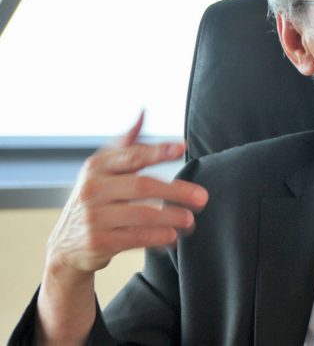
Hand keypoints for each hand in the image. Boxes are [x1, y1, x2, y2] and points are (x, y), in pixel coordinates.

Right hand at [46, 112, 208, 276]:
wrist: (67, 245)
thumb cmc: (95, 199)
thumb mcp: (103, 169)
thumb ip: (126, 144)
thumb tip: (142, 112)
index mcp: (96, 166)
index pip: (132, 155)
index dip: (158, 151)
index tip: (182, 147)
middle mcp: (92, 189)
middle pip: (143, 186)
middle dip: (177, 191)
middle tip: (202, 197)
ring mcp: (94, 217)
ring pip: (143, 214)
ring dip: (173, 217)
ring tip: (190, 219)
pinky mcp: (98, 242)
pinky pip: (136, 237)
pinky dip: (158, 237)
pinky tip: (172, 236)